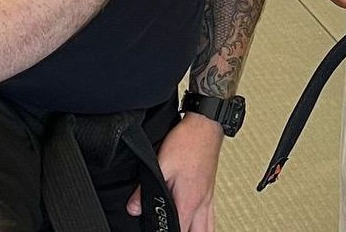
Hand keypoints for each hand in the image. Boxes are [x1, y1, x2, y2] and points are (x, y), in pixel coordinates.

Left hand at [126, 112, 221, 231]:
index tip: (160, 231)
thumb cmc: (188, 141)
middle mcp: (202, 202)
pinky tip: (200, 222)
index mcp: (189, 200)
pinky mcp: (210, 187)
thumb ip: (145, 188)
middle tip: (173, 230)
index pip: (180, 231)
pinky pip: (211, 214)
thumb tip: (134, 207)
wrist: (205, 123)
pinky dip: (206, 224)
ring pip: (208, 227)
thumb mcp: (161, 163)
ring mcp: (209, 195)